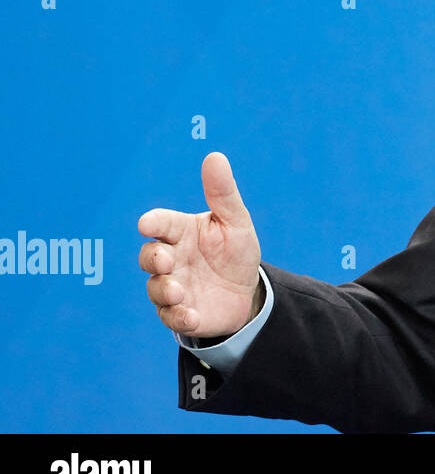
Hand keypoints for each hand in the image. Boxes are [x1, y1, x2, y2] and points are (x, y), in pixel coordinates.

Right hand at [138, 151, 262, 337]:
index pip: (161, 223)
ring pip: (155, 287)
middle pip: (149, 255)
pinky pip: (170, 316)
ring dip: (164, 289)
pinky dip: (178, 316)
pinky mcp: (179, 312)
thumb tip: (214, 156)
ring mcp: (173, 285)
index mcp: (182, 232)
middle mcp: (172, 257)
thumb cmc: (236, 251)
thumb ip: (223, 193)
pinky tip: (192, 314)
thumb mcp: (236, 222)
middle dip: (153, 258)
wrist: (247, 291)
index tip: (147, 223)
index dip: (153, 222)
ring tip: (180, 291)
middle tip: (169, 261)